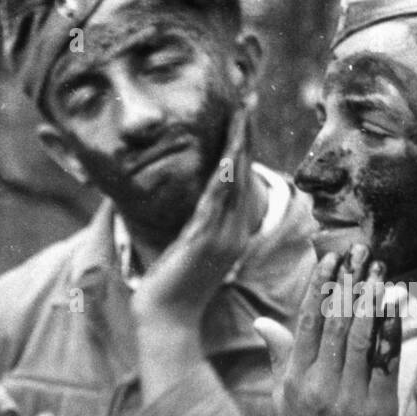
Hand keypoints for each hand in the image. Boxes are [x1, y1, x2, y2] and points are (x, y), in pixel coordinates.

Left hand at [131, 107, 258, 400]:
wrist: (166, 324)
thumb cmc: (172, 290)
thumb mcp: (189, 251)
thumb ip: (196, 226)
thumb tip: (194, 205)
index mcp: (233, 231)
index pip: (241, 176)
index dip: (243, 141)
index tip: (244, 108)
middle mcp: (234, 231)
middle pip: (244, 169)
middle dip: (246, 130)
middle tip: (249, 92)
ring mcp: (222, 237)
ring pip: (235, 179)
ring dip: (238, 142)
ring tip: (242, 107)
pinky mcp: (204, 243)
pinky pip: (216, 203)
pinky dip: (222, 176)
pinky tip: (226, 153)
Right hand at [253, 245, 396, 415]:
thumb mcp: (284, 399)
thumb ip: (279, 356)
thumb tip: (260, 323)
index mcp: (295, 382)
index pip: (307, 325)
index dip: (319, 290)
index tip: (330, 261)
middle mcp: (320, 388)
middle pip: (336, 325)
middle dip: (349, 284)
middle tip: (361, 252)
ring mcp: (351, 399)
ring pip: (362, 339)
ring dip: (372, 299)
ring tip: (379, 270)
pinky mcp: (379, 408)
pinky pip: (386, 361)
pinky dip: (391, 330)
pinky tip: (395, 305)